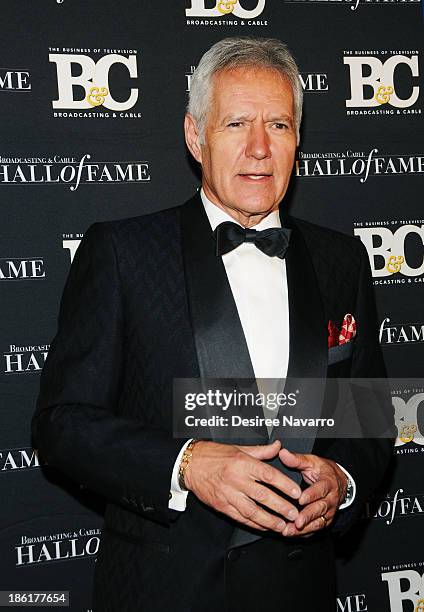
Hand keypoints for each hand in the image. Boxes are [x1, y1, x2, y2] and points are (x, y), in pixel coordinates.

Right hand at [184, 440, 301, 532]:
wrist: (190, 464)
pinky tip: (264, 527)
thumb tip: (278, 446)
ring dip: (269, 520)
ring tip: (282, 526)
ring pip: (252, 511)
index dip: (284, 485)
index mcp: (242, 462)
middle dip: (281, 507)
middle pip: (263, 496)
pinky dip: (254, 524)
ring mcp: (228, 494)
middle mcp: (236, 479)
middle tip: (294, 514)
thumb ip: (261, 450)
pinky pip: (240, 517)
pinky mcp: (221, 505)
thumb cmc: (214, 454)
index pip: (268, 475)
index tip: (296, 493)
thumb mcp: (239, 448)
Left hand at [277, 448, 347, 536]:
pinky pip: (316, 529)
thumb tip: (283, 453)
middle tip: (297, 521)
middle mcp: (331, 499)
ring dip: (305, 528)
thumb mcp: (312, 461)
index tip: (301, 499)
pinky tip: (293, 535)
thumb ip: (297, 459)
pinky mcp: (325, 520)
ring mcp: (329, 512)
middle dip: (308, 516)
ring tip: (290, 531)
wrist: (340, 482)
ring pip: (318, 522)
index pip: (320, 489)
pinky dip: (305, 533)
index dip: (311, 495)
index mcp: (328, 483)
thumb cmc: (323, 471)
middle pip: (320, 509)